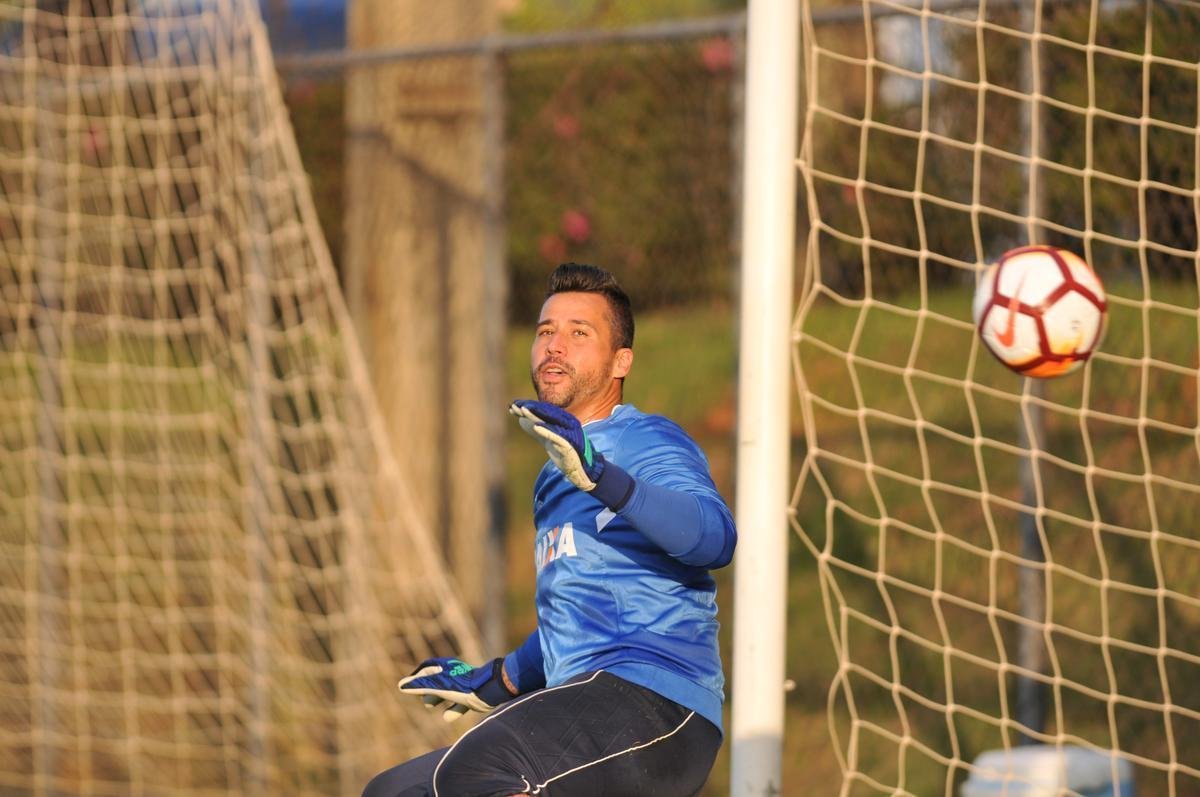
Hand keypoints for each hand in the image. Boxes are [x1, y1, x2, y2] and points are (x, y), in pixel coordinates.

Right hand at [397, 657, 514, 721]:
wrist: (489, 689)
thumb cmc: (462, 685)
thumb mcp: (437, 686)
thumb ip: (419, 686)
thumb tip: (400, 686)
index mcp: (445, 668)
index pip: (426, 669)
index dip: (416, 676)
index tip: (407, 685)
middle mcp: (454, 675)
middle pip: (435, 680)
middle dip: (426, 688)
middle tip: (420, 696)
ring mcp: (463, 686)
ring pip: (446, 691)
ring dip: (437, 698)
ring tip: (430, 705)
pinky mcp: (471, 697)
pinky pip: (459, 704)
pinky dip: (452, 710)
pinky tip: (447, 717)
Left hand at [508, 399, 604, 490]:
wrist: (581, 469)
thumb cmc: (565, 452)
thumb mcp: (548, 439)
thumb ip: (536, 429)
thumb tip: (521, 419)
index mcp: (562, 420)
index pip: (542, 411)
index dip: (528, 407)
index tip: (513, 405)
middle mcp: (566, 423)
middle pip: (545, 414)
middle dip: (529, 409)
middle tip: (514, 405)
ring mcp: (568, 433)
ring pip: (549, 422)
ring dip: (536, 416)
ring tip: (523, 409)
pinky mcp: (569, 445)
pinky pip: (557, 437)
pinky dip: (547, 431)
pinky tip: (536, 427)